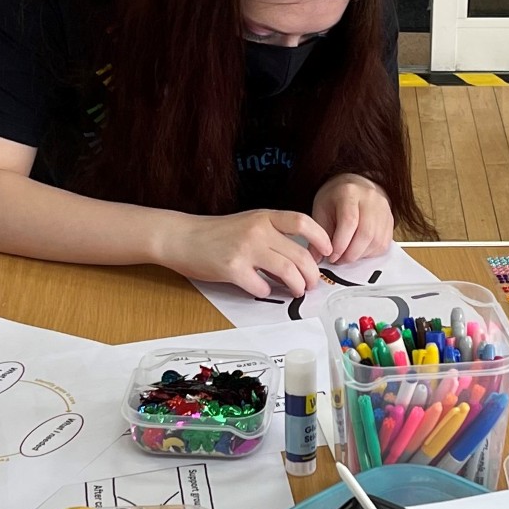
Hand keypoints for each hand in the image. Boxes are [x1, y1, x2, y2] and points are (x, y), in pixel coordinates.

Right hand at [168, 208, 333, 298]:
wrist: (182, 237)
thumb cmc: (215, 233)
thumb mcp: (249, 223)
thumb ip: (273, 234)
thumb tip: (300, 258)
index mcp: (264, 217)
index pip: (303, 221)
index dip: (321, 238)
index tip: (327, 252)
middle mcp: (257, 230)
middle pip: (300, 254)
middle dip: (312, 274)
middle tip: (312, 283)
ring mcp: (245, 250)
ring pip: (287, 272)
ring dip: (296, 286)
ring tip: (296, 290)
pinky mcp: (232, 269)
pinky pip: (261, 287)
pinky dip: (266, 292)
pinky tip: (261, 289)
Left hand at [312, 173, 393, 264]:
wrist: (355, 186)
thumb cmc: (336, 198)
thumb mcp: (321, 209)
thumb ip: (320, 233)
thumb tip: (316, 257)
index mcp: (350, 192)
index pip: (349, 221)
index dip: (340, 244)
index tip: (331, 256)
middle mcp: (371, 199)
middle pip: (366, 234)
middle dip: (350, 254)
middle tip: (338, 260)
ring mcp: (384, 210)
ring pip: (376, 241)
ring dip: (360, 255)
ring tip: (346, 256)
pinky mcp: (390, 221)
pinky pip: (383, 244)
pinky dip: (369, 253)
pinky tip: (358, 251)